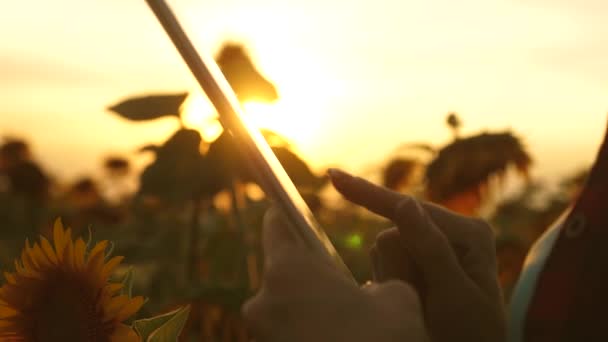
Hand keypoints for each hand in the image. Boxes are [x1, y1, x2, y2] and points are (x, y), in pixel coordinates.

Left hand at [243, 207, 426, 341]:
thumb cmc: (384, 341)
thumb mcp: (397, 296)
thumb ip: (383, 271)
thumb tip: (378, 272)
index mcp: (288, 272)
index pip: (277, 224)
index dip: (288, 211)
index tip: (292, 206)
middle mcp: (263, 302)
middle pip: (283, 269)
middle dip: (311, 271)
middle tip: (342, 279)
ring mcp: (262, 336)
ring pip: (286, 304)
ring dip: (311, 303)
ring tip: (349, 315)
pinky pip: (288, 330)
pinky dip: (308, 327)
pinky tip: (339, 333)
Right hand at [329, 169, 505, 341]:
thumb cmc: (470, 335)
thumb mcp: (454, 295)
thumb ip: (431, 249)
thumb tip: (405, 202)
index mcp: (468, 232)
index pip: (408, 209)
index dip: (367, 193)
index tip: (333, 176)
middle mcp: (450, 233)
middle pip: (392, 235)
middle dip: (396, 270)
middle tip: (421, 304)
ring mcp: (432, 248)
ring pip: (383, 251)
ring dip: (393, 280)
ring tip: (422, 306)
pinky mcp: (418, 263)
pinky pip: (384, 265)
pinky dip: (390, 285)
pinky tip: (412, 302)